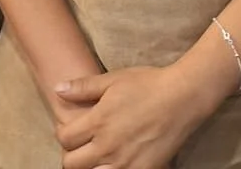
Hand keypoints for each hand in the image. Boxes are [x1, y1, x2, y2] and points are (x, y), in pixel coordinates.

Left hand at [53, 65, 216, 168]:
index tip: (72, 129)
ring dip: (90, 167)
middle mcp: (107, 146)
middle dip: (72, 155)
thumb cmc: (148, 85)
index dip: (63, 134)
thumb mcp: (114, 80)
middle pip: (71, 164)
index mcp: (98, 122)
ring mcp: (124, 163)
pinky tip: (117, 162)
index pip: (64, 139)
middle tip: (83, 146)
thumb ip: (84, 87)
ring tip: (98, 156)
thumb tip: (58, 88)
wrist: (182, 98)